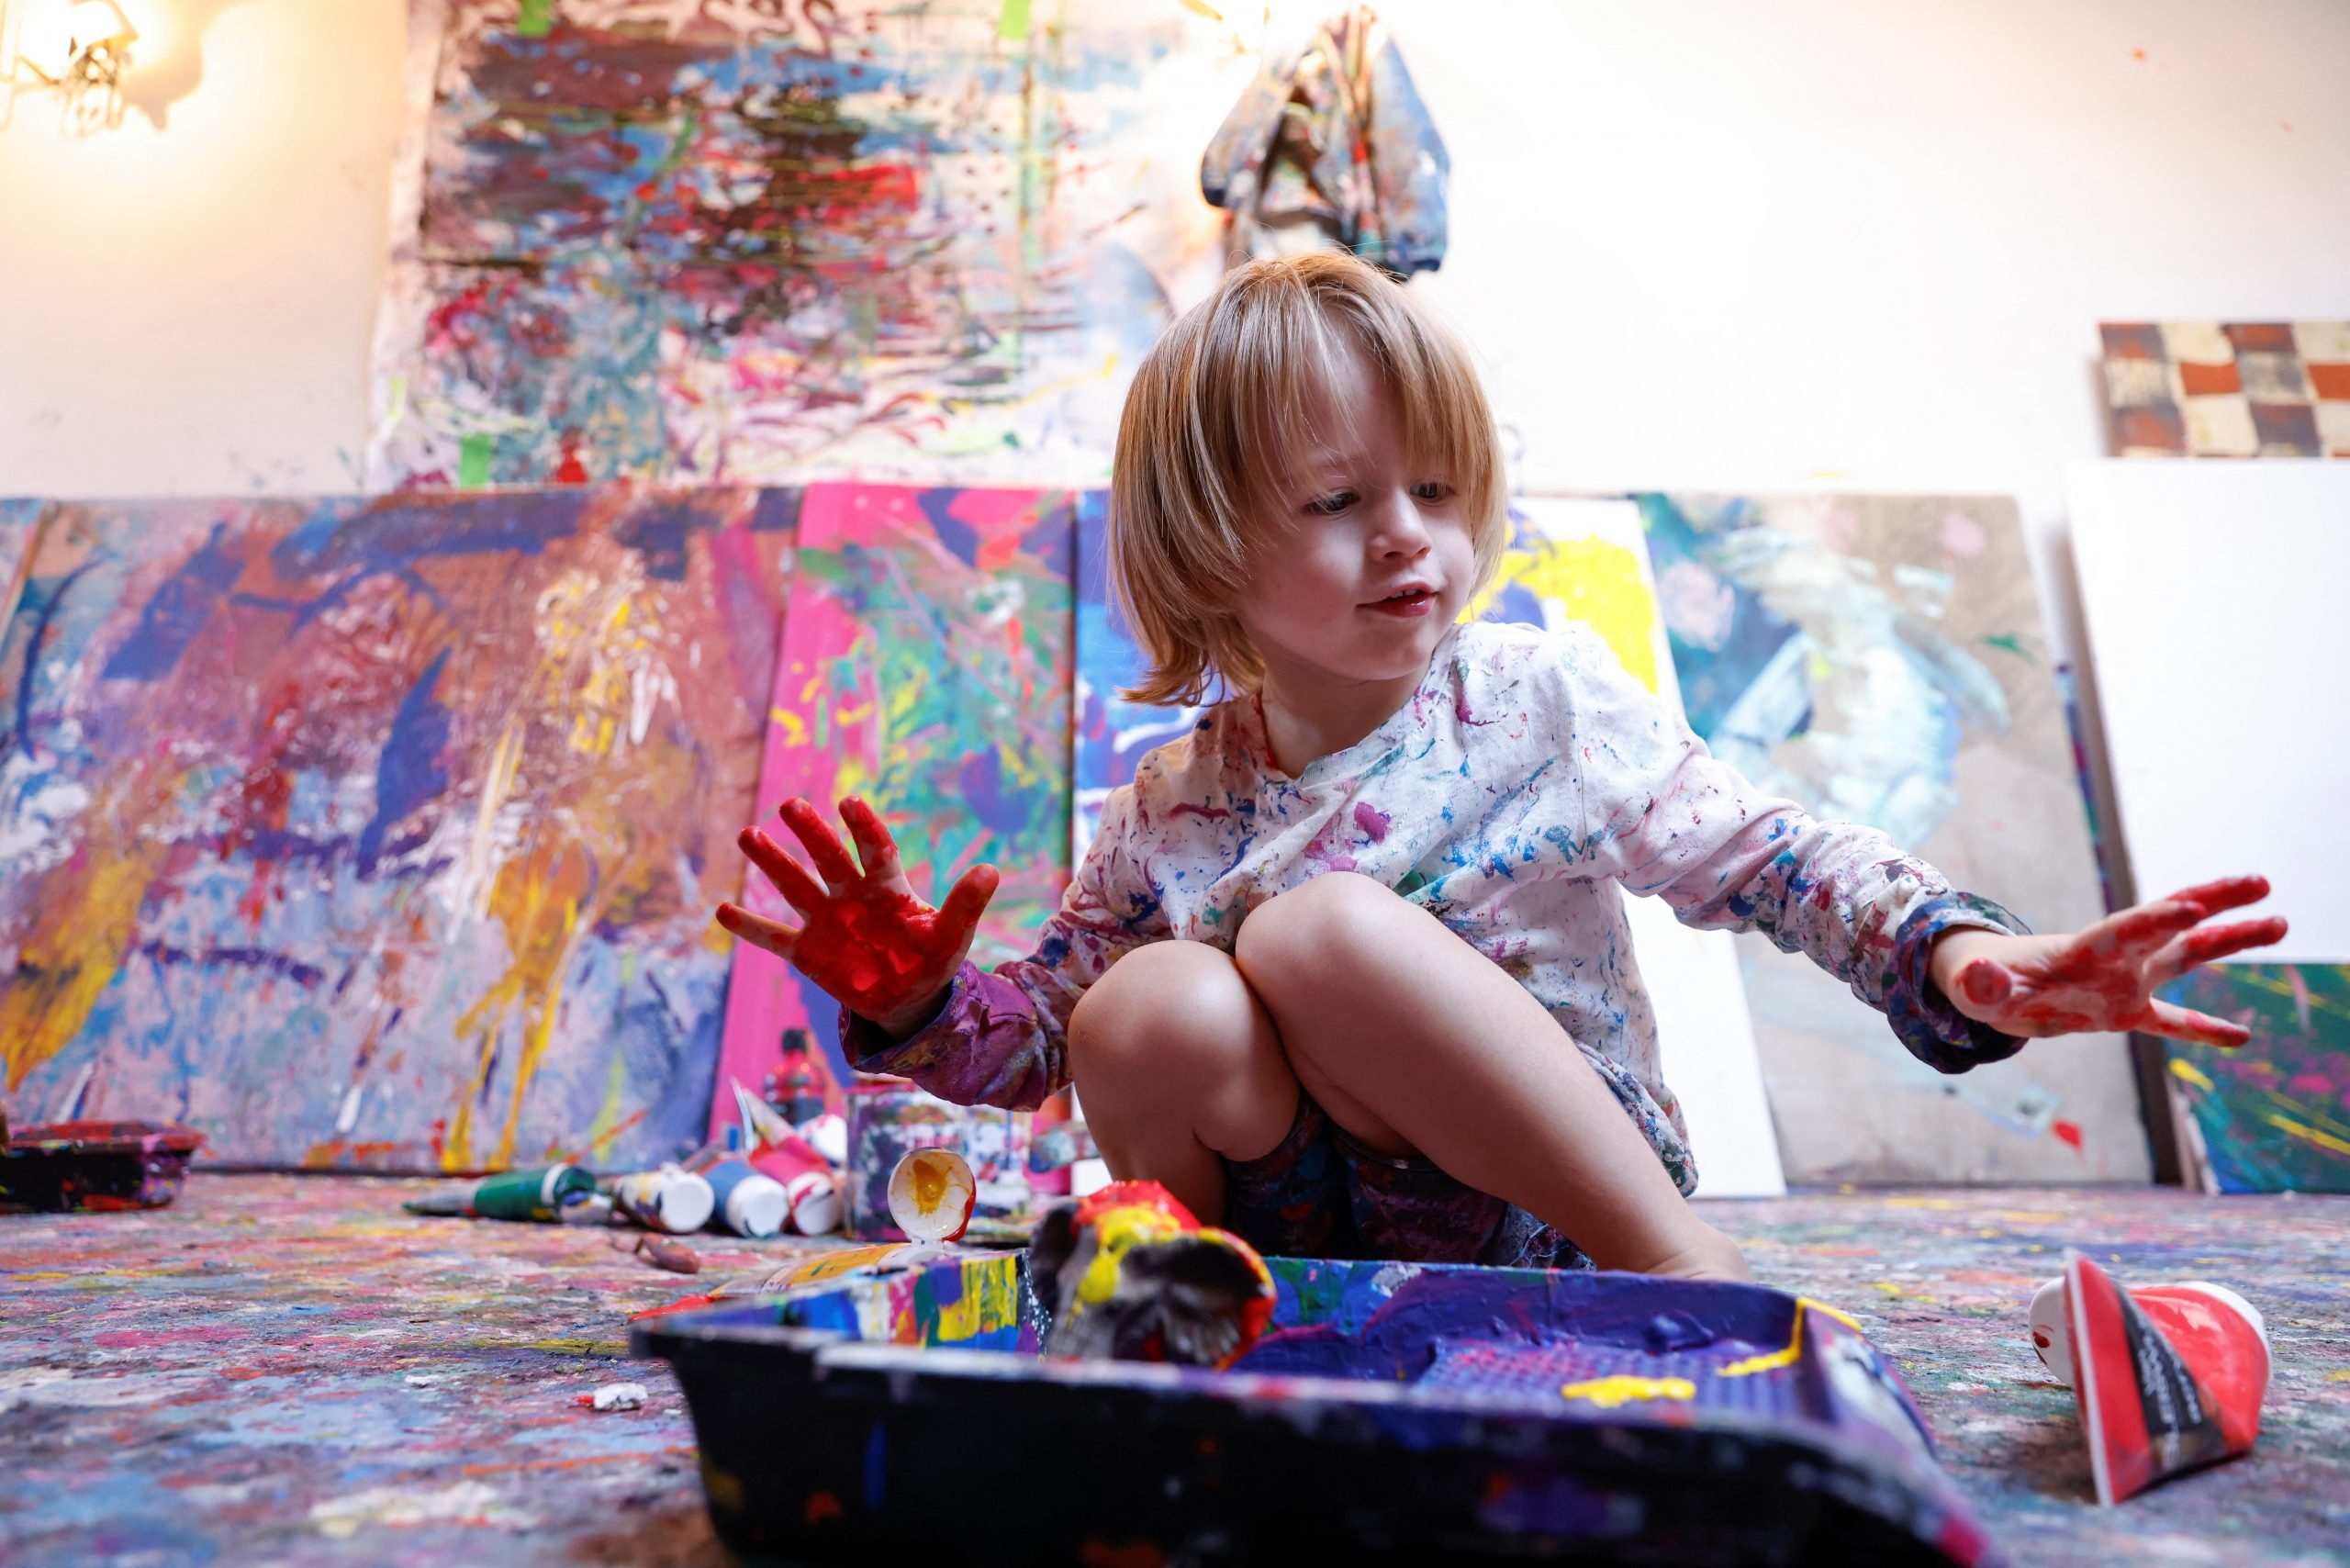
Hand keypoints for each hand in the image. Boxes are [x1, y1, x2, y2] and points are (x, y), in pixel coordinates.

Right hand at [715, 797, 998, 1036]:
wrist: (907, 998)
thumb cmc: (931, 960)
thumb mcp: (952, 936)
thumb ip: (966, 905)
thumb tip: (991, 870)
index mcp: (889, 888)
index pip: (876, 851)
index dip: (864, 828)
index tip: (850, 804)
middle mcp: (852, 895)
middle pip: (829, 858)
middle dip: (811, 833)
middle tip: (791, 805)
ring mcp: (826, 921)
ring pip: (795, 886)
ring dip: (772, 862)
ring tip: (748, 834)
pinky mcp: (808, 951)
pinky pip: (774, 937)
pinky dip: (750, 926)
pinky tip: (722, 910)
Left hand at [1930, 875, 2287, 1046]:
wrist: (1988, 988)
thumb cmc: (1982, 982)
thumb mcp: (1977, 988)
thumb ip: (1984, 983)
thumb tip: (1979, 978)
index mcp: (2081, 951)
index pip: (2125, 930)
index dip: (2157, 920)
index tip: (2193, 906)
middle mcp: (2114, 960)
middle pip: (2171, 928)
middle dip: (2213, 902)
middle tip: (2261, 883)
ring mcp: (2125, 983)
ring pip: (2186, 958)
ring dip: (2230, 940)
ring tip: (2280, 922)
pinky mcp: (2124, 1011)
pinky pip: (2172, 1021)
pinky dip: (2205, 1029)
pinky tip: (2243, 1037)